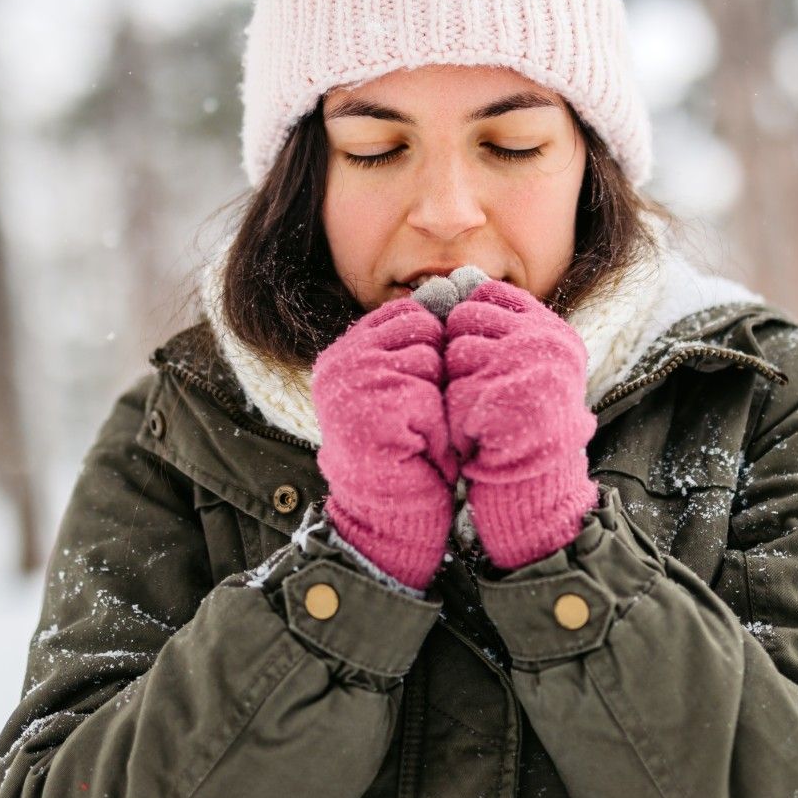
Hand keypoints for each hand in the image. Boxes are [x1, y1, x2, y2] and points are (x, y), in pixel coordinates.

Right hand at [312, 297, 457, 590]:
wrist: (388, 514)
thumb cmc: (406, 449)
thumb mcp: (401, 386)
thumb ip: (414, 342)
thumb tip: (454, 284)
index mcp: (345, 351)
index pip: (406, 311)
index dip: (430, 343)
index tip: (426, 383)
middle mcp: (342, 360)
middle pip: (421, 327)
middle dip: (435, 369)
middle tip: (418, 414)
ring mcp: (354, 382)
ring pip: (430, 359)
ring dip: (439, 400)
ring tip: (417, 433)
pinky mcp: (374, 408)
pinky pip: (430, 396)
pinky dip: (436, 427)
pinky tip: (418, 449)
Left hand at [444, 279, 599, 568]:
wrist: (536, 493)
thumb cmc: (519, 430)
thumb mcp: (523, 368)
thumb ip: (498, 326)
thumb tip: (456, 276)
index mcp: (554, 334)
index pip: (490, 295)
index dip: (471, 324)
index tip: (477, 358)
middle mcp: (547, 342)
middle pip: (466, 318)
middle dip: (461, 356)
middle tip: (483, 395)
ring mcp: (527, 368)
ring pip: (455, 352)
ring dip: (456, 387)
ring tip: (484, 417)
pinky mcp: (503, 398)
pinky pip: (454, 390)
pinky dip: (458, 417)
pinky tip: (481, 436)